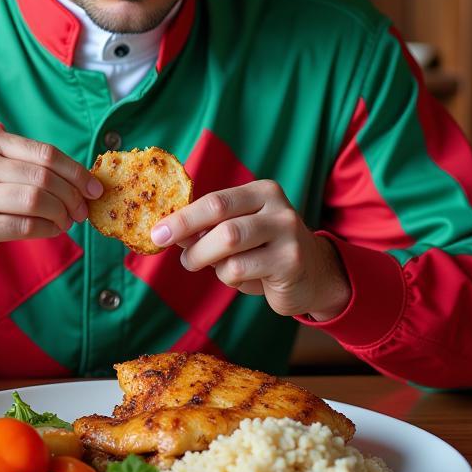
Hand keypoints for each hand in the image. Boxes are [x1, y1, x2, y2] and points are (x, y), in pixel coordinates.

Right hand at [0, 123, 102, 286]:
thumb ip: (4, 150)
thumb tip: (47, 153)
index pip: (44, 153)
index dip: (75, 171)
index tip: (93, 186)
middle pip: (45, 177)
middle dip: (73, 195)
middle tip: (83, 208)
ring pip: (37, 201)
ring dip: (62, 213)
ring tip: (67, 220)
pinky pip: (25, 227)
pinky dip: (47, 229)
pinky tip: (51, 230)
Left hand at [150, 180, 350, 320]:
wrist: (314, 275)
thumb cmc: (265, 250)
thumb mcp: (237, 231)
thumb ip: (207, 228)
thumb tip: (167, 230)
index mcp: (262, 192)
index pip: (215, 200)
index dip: (183, 216)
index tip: (157, 231)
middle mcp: (278, 208)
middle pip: (221, 219)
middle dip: (187, 234)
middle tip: (167, 247)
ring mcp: (288, 234)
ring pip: (228, 246)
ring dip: (204, 259)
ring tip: (201, 264)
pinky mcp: (291, 263)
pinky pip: (240, 271)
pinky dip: (229, 279)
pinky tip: (242, 278)